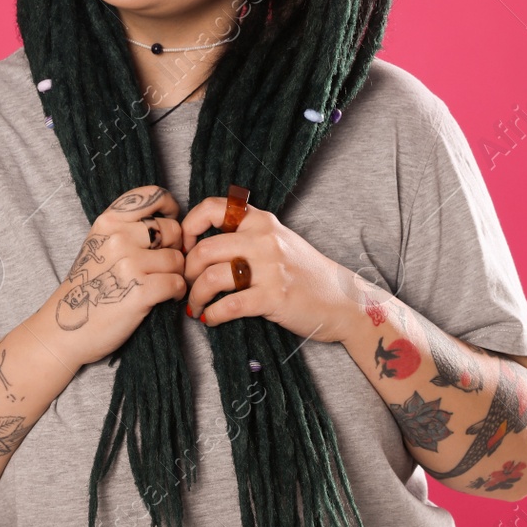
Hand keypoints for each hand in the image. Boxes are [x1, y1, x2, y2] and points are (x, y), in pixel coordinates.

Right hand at [40, 185, 187, 369]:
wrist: (63, 330)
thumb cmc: (87, 289)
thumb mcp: (99, 246)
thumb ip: (127, 228)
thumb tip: (170, 223)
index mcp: (108, 221)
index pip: (153, 195)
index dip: (170, 207)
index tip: (171, 222)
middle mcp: (118, 238)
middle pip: (172, 230)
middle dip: (175, 248)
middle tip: (163, 265)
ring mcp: (128, 264)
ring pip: (178, 260)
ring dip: (176, 274)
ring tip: (160, 285)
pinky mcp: (139, 291)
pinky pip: (177, 283)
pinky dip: (175, 292)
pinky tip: (163, 298)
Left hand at [180, 195, 358, 344]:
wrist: (342, 299)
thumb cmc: (304, 272)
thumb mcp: (278, 240)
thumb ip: (246, 234)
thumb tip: (200, 242)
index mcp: (262, 221)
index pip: (213, 208)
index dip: (189, 226)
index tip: (184, 247)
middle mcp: (265, 240)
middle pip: (204, 249)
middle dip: (187, 271)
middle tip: (186, 285)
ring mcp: (270, 268)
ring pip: (211, 277)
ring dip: (196, 296)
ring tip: (196, 306)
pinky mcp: (273, 297)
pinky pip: (228, 305)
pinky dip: (213, 315)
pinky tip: (212, 319)